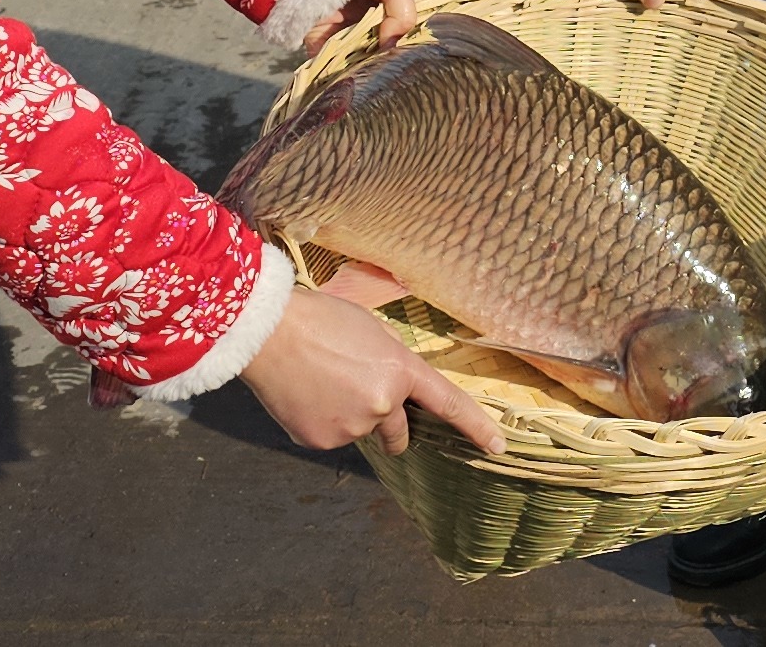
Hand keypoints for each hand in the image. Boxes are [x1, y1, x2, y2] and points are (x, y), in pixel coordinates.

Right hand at [238, 286, 506, 454]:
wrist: (267, 332)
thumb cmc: (318, 318)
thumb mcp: (370, 328)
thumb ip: (391, 359)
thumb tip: (392, 384)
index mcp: (399, 370)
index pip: (449, 404)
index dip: (476, 427)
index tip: (498, 446)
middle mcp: (381, 405)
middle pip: (398, 432)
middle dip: (391, 426)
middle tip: (361, 397)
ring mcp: (351, 427)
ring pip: (359, 430)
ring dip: (347, 414)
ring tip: (318, 380)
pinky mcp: (321, 441)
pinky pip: (330, 436)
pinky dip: (320, 421)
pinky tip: (303, 395)